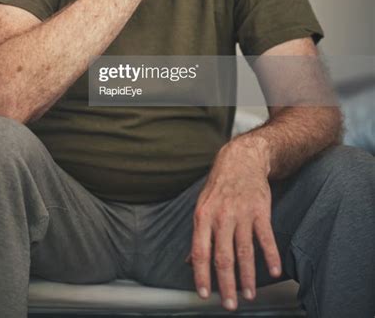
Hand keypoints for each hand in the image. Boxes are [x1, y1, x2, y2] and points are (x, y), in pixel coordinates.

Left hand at [186, 137, 281, 310]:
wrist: (241, 160)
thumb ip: (198, 235)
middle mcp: (221, 216)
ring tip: (249, 294)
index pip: (200, 251)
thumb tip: (188, 261)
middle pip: (223, 256)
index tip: (205, 294)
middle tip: (230, 304)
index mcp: (203, 216)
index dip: (201, 275)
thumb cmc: (219, 186)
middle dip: (227, 284)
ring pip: (245, 251)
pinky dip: (271, 256)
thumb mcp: (202, 206)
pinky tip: (273, 272)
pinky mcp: (260, 210)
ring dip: (248, 276)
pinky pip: (266, 237)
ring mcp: (242, 213)